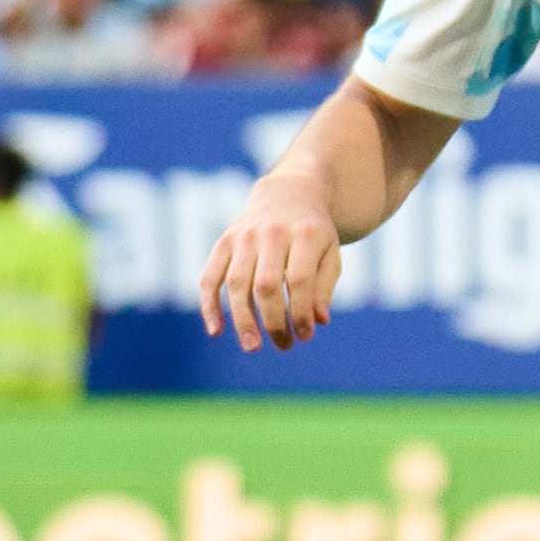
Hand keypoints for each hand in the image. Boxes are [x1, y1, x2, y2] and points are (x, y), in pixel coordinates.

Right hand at [197, 174, 345, 350]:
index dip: (300, 313)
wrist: (288, 195)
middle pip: (266, 285)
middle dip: (273, 321)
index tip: (305, 336)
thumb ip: (325, 286)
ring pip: (237, 284)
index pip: (299, 280)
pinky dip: (209, 305)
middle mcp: (271, 233)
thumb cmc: (313, 234)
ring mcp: (243, 236)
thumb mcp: (330, 254)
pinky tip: (216, 331)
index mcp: (304, 234)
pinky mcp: (224, 242)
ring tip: (253, 346)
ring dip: (243, 320)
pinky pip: (210, 276)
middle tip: (283, 346)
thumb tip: (318, 321)